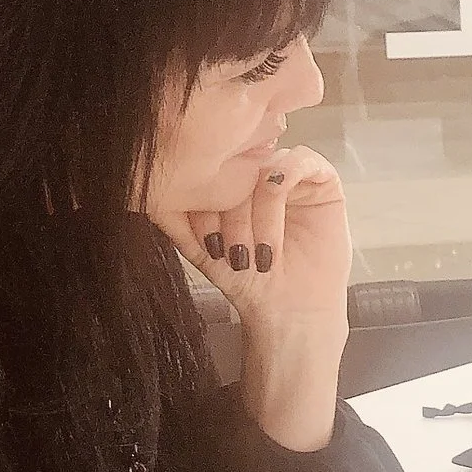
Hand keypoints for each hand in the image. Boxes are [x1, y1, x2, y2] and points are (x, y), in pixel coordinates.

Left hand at [154, 144, 351, 335]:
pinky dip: (285, 182)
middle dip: (229, 210)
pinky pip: (302, 160)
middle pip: (238, 167)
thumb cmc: (249, 282)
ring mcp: (293, 176)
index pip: (213, 171)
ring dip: (257, 208)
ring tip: (257, 252)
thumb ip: (176, 221)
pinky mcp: (324, 181)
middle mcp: (261, 176)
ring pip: (266, 166)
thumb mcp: (202, 250)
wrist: (290, 311)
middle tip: (230, 252)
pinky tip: (277, 224)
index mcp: (233, 186)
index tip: (207, 245)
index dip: (204, 201)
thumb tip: (147, 192)